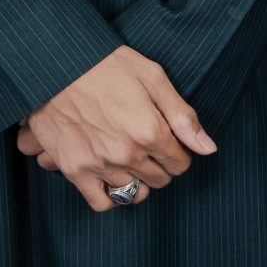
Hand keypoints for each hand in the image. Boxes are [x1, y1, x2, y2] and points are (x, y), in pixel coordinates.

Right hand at [13, 47, 217, 212]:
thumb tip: (208, 148)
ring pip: (134, 193)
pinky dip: (112, 197)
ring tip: (133, 162)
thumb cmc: (106, 64)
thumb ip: (183, 116)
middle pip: (160, 179)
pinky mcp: (74, 170)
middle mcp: (126, 153)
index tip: (170, 141)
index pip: (180, 162)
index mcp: (149, 130)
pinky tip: (114, 179)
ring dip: (139, 181)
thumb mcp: (153, 77)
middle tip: (151, 148)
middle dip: (162, 166)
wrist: (57, 64)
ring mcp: (99, 164)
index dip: (179, 152)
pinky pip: (102, 203)